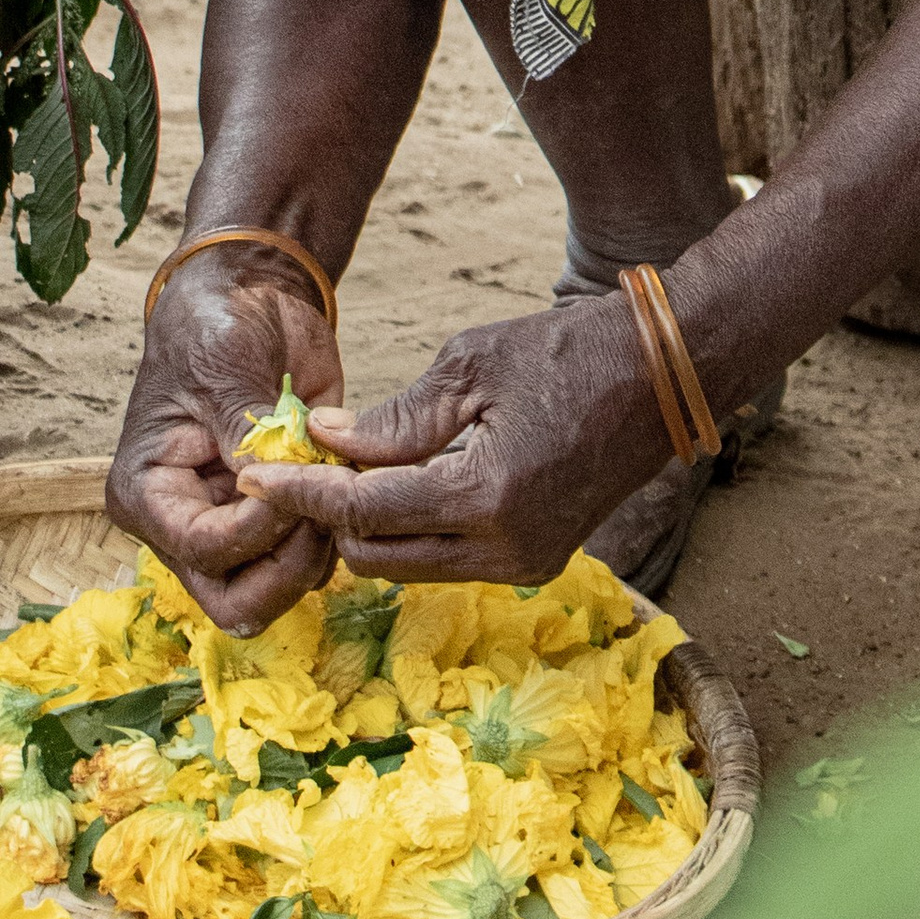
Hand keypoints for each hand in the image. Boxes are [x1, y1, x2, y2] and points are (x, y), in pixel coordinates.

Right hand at [107, 258, 344, 635]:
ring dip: (317, 549)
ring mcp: (234, 524)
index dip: (261, 528)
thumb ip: (249, 434)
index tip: (300, 477)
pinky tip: (346, 482)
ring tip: (338, 483)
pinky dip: (334, 532)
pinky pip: (308, 558)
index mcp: (149, 495)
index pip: (206, 550)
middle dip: (289, 566)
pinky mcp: (278, 515)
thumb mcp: (224, 368)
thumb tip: (278, 489)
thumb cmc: (217, 324)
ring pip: (277, 589)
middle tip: (327, 506)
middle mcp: (185, 523)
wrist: (248, 296)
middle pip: (236, 599)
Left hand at [264, 293, 669, 584]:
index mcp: (486, 497)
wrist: (666, 373)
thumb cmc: (569, 351)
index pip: (364, 511)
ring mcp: (526, 563)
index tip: (252, 473)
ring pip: (410, 566)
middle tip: (302, 466)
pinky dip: (413, 528)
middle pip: (377, 558)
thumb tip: (326, 441)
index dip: (301, 493)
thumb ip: (395, 417)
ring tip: (347, 469)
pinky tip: (399, 480)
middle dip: (331, 518)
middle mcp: (505, 549)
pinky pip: (448, 559)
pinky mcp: (538, 560)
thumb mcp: (471, 365)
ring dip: (370, 527)